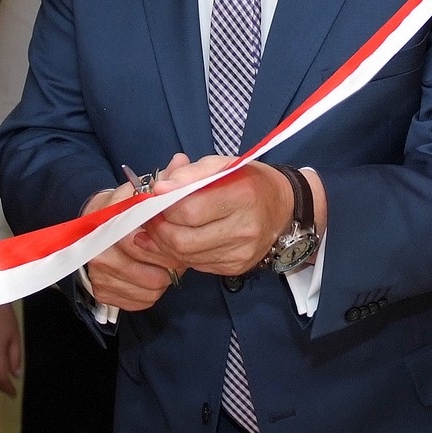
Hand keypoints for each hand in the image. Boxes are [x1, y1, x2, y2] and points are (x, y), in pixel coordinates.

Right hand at [79, 154, 190, 309]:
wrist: (97, 230)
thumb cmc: (128, 210)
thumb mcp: (146, 189)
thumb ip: (166, 177)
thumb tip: (180, 161)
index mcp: (111, 212)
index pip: (141, 229)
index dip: (165, 236)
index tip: (176, 235)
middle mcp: (99, 243)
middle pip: (148, 259)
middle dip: (169, 257)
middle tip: (176, 250)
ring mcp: (98, 269)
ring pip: (151, 284)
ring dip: (164, 275)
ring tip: (165, 263)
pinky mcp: (103, 291)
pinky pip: (142, 300)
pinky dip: (153, 291)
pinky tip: (152, 276)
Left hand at [142, 157, 293, 276]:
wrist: (281, 208)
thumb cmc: (248, 181)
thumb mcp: (222, 164)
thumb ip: (190, 173)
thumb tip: (159, 187)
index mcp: (242, 195)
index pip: (188, 210)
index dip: (163, 206)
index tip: (154, 198)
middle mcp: (244, 229)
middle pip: (182, 239)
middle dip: (158, 229)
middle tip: (150, 216)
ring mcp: (241, 253)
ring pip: (185, 256)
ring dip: (165, 243)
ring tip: (160, 226)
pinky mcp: (236, 268)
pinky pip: (196, 264)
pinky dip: (182, 252)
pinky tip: (181, 238)